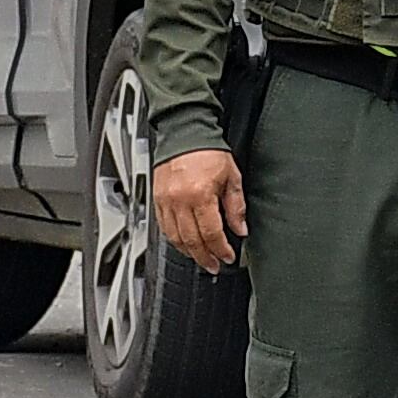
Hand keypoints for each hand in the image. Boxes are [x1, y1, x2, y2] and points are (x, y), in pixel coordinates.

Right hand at [152, 145, 247, 273]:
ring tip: (202, 259)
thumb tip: (240, 229)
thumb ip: (236, 207)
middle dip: (205, 257)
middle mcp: (179, 200)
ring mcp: (165, 200)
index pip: (211, 233)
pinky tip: (184, 244)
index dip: (221, 249)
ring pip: (175, 237)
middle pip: (192, 240)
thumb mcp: (231, 177)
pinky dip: (174, 240)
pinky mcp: (157, 198)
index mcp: (200, 194)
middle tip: (215, 265)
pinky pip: (164, 227)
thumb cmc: (208, 151)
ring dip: (189, 252)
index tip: (228, 256)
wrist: (185, 132)